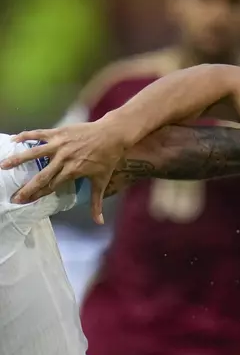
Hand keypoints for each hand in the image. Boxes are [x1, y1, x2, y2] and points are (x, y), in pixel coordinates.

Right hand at [0, 120, 129, 223]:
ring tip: (3, 165)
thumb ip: (96, 202)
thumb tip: (99, 222)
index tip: (24, 202)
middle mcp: (63, 159)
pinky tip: (13, 140)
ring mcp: (60, 144)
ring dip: (18, 159)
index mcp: (72, 171)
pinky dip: (26, 136)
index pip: (51, 186)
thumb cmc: (107, 159)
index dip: (37, 195)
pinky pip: (39, 134)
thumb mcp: (101, 181)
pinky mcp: (59, 132)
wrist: (112, 135)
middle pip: (41, 175)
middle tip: (13, 195)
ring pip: (34, 153)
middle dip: (26, 187)